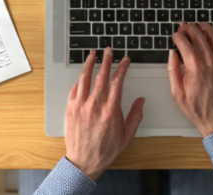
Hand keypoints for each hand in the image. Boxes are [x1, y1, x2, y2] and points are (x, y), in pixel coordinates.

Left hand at [65, 47, 144, 180]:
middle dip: (106, 60)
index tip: (125, 60)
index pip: (117, 82)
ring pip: (85, 79)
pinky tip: (82, 75)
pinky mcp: (70, 109)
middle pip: (101, 76)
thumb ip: (135, 116)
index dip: (122, 68)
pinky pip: (74, 90)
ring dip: (89, 64)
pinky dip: (79, 80)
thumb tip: (141, 101)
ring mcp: (81, 106)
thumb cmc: (105, 150)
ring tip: (93, 55)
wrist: (84, 162)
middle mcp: (95, 105)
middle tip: (109, 51)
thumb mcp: (127, 136)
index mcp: (111, 111)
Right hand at [168, 22, 212, 136]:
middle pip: (199, 37)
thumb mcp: (177, 92)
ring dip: (207, 29)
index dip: (179, 36)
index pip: (185, 43)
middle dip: (190, 28)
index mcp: (195, 68)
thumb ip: (173, 70)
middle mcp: (210, 63)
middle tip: (185, 26)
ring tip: (201, 25)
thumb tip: (172, 54)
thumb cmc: (198, 109)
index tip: (176, 35)